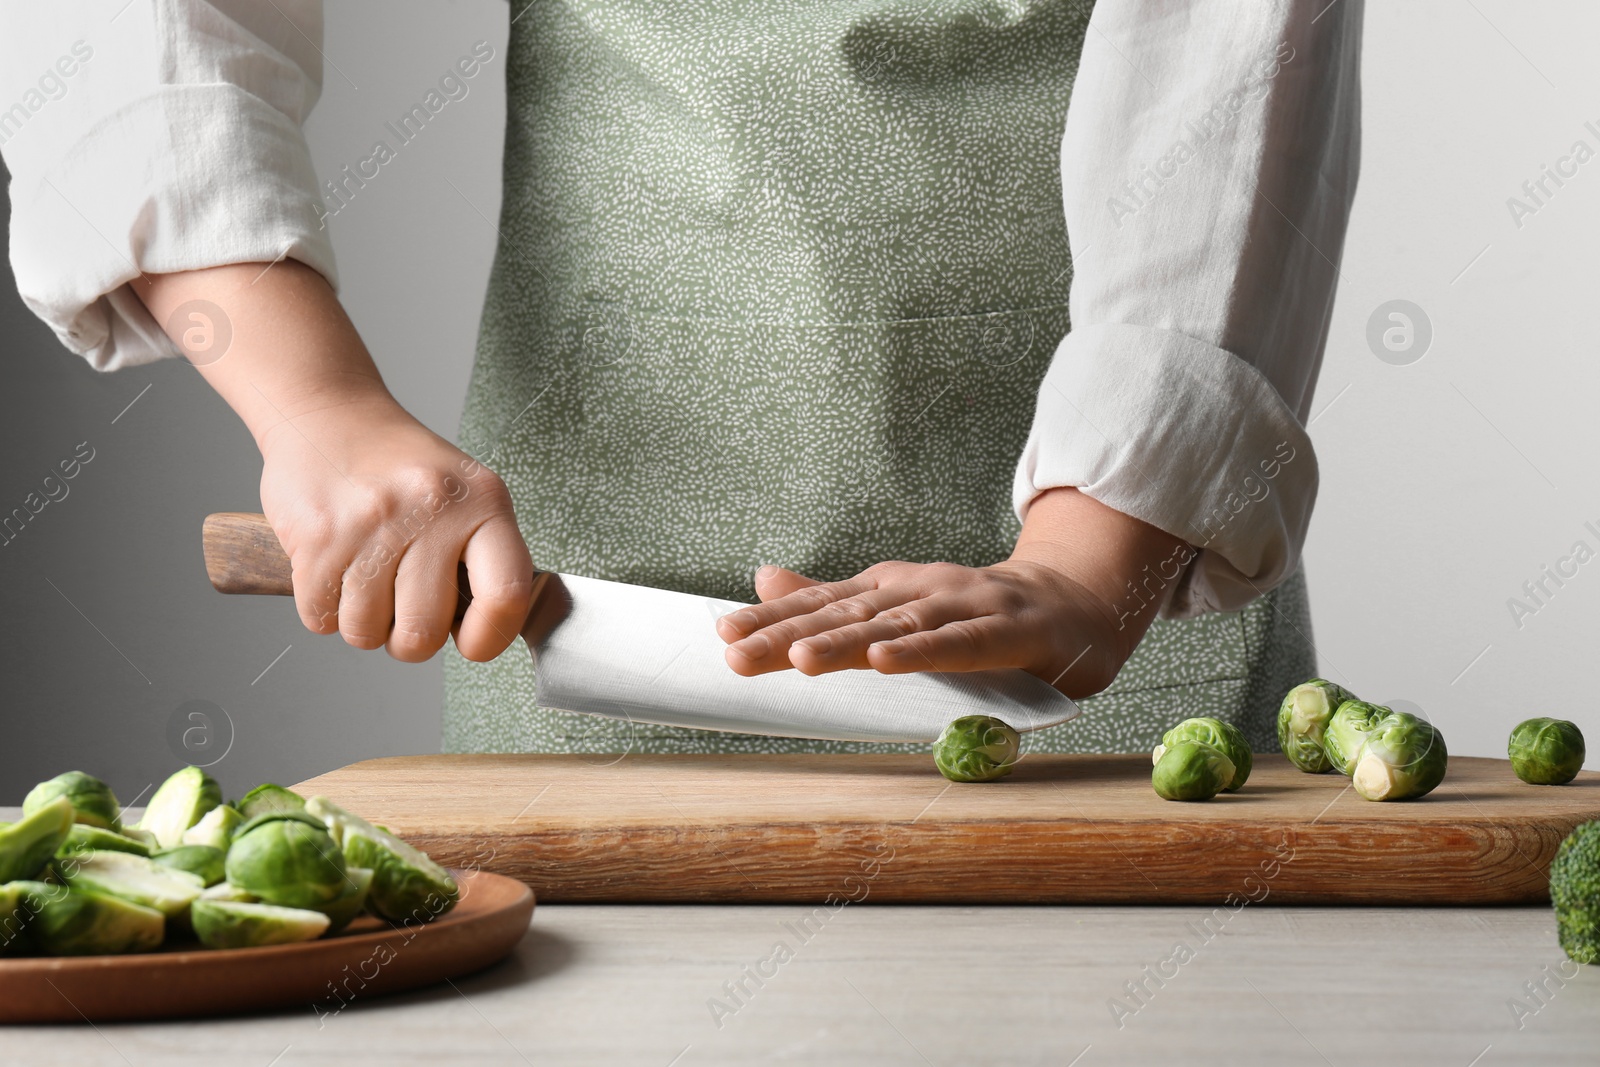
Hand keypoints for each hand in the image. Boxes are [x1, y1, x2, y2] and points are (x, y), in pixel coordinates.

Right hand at [258, 396, 533, 661]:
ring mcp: (372, 523)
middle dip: (409, 640)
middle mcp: (431, 509)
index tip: (471, 643)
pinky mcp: (318, 536)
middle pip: (423, 633)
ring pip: (365, 632)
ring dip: (362, 622)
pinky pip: (320, 617)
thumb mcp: (468, 494)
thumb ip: (486, 558)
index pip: (505, 595)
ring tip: (367, 579)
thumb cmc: (404, 468)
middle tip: (403, 610)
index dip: (488, 638)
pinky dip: (323, 607)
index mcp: (484, 501)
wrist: (330, 414)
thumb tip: (491, 631)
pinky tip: (335, 568)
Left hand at [715, 488, 1186, 696]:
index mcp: (887, 590)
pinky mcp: (1002, 629)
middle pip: (844, 615)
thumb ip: (832, 601)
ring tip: (802, 659)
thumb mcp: (896, 606)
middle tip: (738, 654)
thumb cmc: (974, 614)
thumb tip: (762, 580)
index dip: (771, 621)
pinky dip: (921, 651)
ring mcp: (960, 604)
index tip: (722, 638)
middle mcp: (916, 590)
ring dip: (848, 642)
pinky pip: (957, 644)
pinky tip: (887, 662)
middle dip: (789, 635)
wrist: (1070, 604)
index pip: (820, 605)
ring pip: (895, 627)